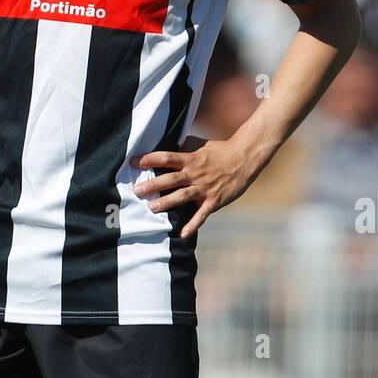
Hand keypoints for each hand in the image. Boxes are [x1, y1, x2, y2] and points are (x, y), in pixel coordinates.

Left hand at [130, 135, 267, 239]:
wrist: (244, 159)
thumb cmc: (220, 150)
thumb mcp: (200, 145)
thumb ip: (184, 148)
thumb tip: (166, 143)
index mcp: (190, 159)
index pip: (166, 157)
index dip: (149, 159)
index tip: (133, 162)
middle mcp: (195, 174)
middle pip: (170, 179)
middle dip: (153, 185)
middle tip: (136, 191)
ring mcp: (204, 188)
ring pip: (182, 196)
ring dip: (166, 203)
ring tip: (151, 208)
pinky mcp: (214, 200)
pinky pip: (201, 215)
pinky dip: (192, 225)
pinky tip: (182, 234)